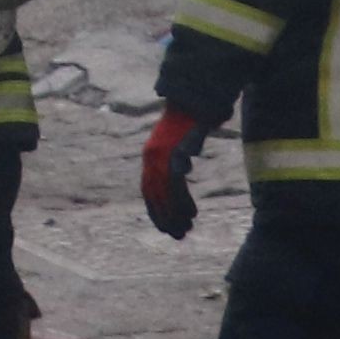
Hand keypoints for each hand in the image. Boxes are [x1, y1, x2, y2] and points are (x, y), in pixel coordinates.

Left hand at [139, 111, 211, 239]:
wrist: (192, 103)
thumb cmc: (187, 123)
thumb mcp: (177, 143)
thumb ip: (175, 158)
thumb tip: (182, 172)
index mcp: (150, 156)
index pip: (147, 190)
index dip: (155, 209)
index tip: (164, 226)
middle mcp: (151, 158)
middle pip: (154, 195)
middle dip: (164, 217)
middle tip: (176, 235)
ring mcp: (161, 156)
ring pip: (164, 194)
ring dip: (174, 214)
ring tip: (185, 230)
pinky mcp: (173, 155)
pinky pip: (175, 185)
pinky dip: (182, 201)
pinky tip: (191, 214)